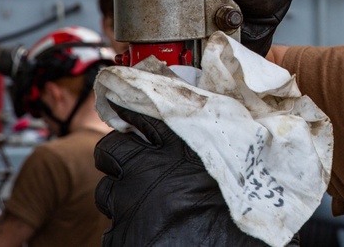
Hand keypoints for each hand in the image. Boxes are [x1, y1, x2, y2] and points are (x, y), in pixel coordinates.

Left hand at [95, 102, 271, 246]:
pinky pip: (113, 229)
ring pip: (106, 192)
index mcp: (175, 149)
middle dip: (117, 157)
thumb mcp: (227, 167)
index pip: (139, 116)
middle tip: (133, 165)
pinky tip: (150, 231)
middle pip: (110, 150)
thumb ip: (205, 149)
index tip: (124, 110)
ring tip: (144, 204)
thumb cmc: (237, 214)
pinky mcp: (119, 238)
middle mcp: (145, 172)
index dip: (130, 114)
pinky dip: (126, 230)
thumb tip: (195, 135)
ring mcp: (127, 206)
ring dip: (121, 195)